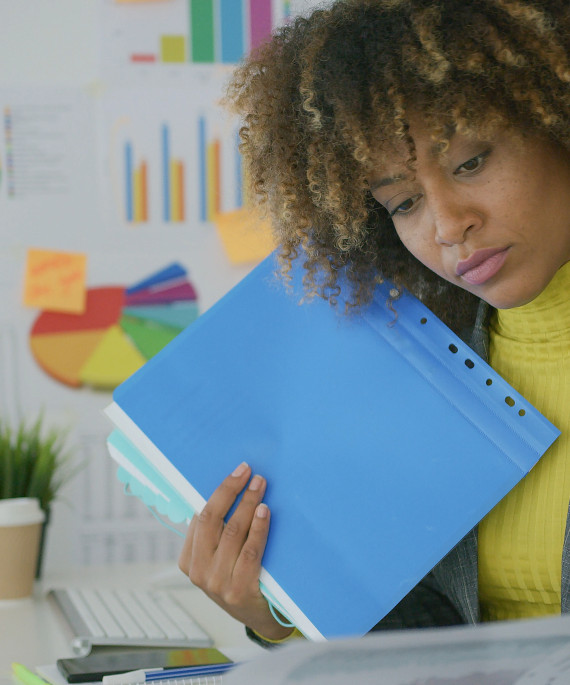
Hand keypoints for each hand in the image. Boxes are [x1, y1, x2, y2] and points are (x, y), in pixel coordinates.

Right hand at [178, 461, 292, 639]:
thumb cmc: (239, 577)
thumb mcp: (218, 558)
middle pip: (212, 519)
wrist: (259, 616)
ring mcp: (218, 583)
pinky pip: (250, 550)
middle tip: (248, 472)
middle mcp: (199, 572)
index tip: (237, 472)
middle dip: (231, 490)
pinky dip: (258, 527)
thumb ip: (217, 532)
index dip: (220, 491)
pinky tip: (265, 511)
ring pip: (232, 531)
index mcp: (188, 560)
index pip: (201, 516)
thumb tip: (229, 489)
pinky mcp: (240, 590)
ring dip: (248, 503)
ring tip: (260, 485)